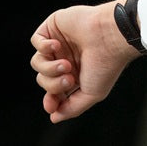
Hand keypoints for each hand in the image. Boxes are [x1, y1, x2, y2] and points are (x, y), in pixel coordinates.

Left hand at [30, 1, 138, 122]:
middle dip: (53, 84)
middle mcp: (65, 59)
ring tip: (66, 64)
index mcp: (75, 75)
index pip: (53, 91)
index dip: (50, 100)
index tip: (51, 105)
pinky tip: (57, 45)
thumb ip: (72, 108)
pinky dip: (43, 47)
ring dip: (49, 68)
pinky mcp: (53, 27)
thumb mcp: (92, 94)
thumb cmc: (105, 65)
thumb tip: (54, 117)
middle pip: (43, 79)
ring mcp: (58, 43)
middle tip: (69, 79)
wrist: (110, 37)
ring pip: (37, 62)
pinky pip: (36, 41)